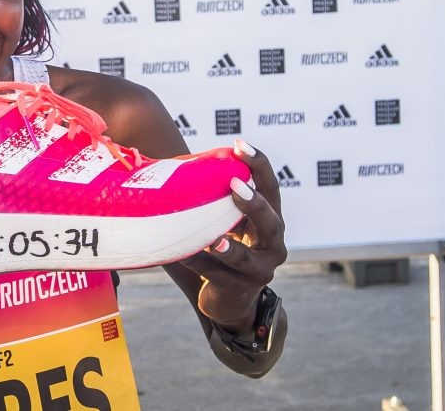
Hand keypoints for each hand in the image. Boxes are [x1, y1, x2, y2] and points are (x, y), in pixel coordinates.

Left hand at [180, 139, 287, 331]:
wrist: (228, 301)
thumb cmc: (224, 249)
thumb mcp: (225, 222)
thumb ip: (214, 200)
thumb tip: (172, 163)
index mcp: (270, 219)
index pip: (270, 188)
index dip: (259, 165)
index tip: (241, 144)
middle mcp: (273, 244)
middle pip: (270, 222)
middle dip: (254, 204)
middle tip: (235, 184)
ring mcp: (260, 270)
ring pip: (246, 258)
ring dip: (230, 247)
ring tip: (215, 239)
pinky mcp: (239, 289)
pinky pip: (218, 275)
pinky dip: (200, 264)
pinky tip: (184, 255)